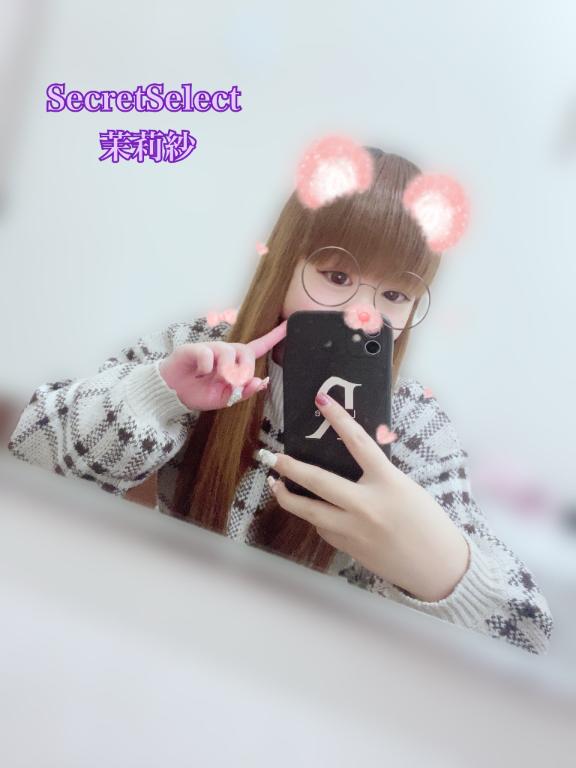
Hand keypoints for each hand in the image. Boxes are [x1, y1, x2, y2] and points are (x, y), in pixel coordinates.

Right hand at [158, 319, 286, 411]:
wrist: (173, 394)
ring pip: (228, 352)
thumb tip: (261, 382)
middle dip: (243, 370)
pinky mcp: (194, 349)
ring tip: (214, 379)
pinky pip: (208, 354)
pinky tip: (201, 374)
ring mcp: (210, 349)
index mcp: (235, 362)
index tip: (288, 326)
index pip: (258, 347)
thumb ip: (244, 392)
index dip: (273, 337)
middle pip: (246, 351)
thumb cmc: (199, 392)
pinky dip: (207, 368)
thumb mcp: (225, 398)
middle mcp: (225, 352)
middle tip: (231, 382)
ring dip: (226, 370)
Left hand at [263, 390, 470, 601]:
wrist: (438, 569)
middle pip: (318, 481)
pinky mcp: (349, 548)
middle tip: (273, 457)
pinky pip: (324, 528)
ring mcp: (354, 530)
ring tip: (276, 485)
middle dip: (290, 468)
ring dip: (288, 497)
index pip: (359, 443)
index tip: (322, 401)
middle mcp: (367, 505)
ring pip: (310, 511)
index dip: (340, 419)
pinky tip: (316, 512)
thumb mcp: (406, 489)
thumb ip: (378, 476)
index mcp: (388, 482)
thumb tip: (351, 464)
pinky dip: (317, 517)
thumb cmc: (428, 524)